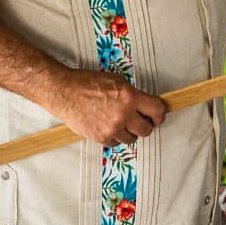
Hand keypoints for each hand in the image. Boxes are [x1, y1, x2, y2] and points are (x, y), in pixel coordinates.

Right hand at [47, 67, 165, 145]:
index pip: (157, 110)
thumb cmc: (88, 84)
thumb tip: (145, 104)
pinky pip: (116, 143)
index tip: (158, 117)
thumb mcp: (117, 81)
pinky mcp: (101, 137)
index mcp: (130, 97)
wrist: (66, 92)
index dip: (160, 115)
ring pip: (131, 139)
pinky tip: (109, 126)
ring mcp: (112, 128)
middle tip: (141, 121)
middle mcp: (123, 114)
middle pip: (146, 129)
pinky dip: (115, 137)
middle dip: (146, 125)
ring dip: (129, 132)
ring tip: (121, 122)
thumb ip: (133, 94)